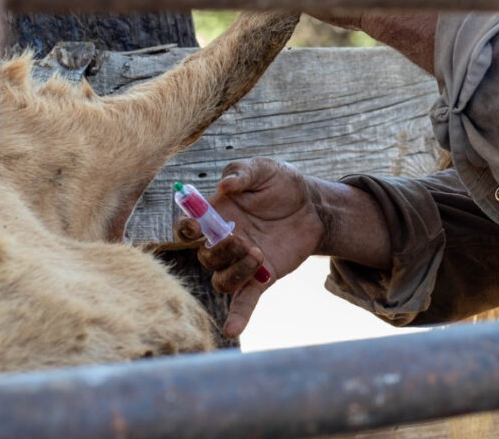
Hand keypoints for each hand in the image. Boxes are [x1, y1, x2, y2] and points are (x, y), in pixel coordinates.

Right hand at [174, 157, 324, 337]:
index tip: (194, 227)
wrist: (313, 204)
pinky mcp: (262, 277)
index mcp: (216, 216)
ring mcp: (241, 263)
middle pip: (205, 257)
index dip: (185, 230)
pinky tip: (231, 330)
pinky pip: (244, 301)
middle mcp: (223, 242)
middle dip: (220, 250)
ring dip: (235, 272)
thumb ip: (241, 173)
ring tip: (258, 254)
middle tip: (241, 238)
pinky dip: (238, 316)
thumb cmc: (281, 183)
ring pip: (222, 280)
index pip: (187, 228)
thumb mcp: (262, 168)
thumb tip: (225, 185)